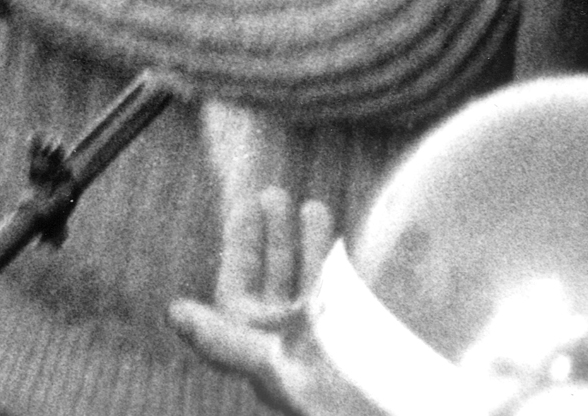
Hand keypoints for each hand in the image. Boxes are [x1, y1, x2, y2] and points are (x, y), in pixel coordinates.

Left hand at [170, 191, 374, 415]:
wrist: (413, 406)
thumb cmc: (340, 397)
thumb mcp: (277, 368)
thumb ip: (225, 342)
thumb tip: (173, 313)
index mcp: (268, 358)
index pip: (240, 295)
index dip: (241, 248)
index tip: (247, 204)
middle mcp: (298, 352)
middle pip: (276, 285)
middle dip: (275, 239)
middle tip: (275, 193)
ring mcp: (337, 346)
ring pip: (314, 287)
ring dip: (309, 245)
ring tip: (311, 203)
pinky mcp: (374, 342)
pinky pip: (351, 298)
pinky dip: (347, 266)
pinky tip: (353, 241)